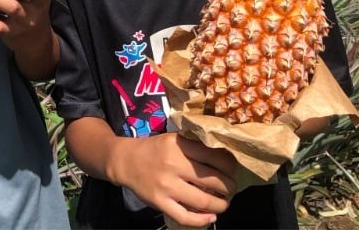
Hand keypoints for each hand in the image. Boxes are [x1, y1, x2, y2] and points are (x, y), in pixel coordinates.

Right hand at [116, 133, 236, 227]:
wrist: (125, 160)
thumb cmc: (154, 149)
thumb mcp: (174, 139)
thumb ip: (195, 146)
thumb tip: (226, 159)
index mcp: (180, 145)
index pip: (216, 157)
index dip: (231, 166)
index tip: (233, 170)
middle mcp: (174, 164)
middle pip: (215, 180)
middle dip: (229, 187)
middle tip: (231, 188)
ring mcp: (166, 185)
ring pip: (204, 201)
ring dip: (220, 205)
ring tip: (223, 203)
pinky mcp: (159, 202)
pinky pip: (185, 217)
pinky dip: (202, 221)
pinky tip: (210, 218)